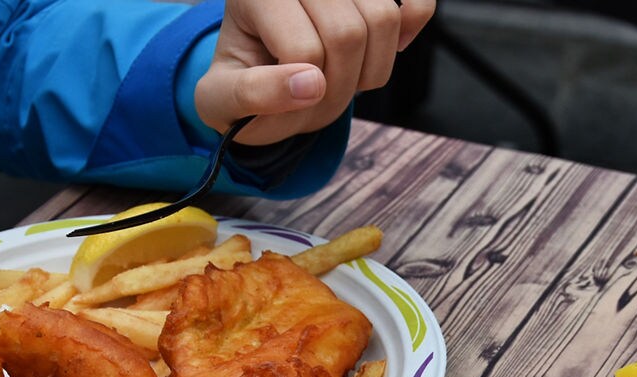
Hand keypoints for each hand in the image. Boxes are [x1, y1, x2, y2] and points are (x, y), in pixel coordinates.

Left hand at [195, 0, 435, 144]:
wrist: (259, 73)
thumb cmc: (240, 86)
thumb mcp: (222, 100)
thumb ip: (251, 95)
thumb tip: (311, 84)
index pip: (305, 49)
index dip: (302, 96)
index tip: (282, 106)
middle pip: (349, 33)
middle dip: (339, 86)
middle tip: (314, 100)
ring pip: (383, 19)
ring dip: (369, 72)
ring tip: (339, 80)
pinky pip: (414, 2)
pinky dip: (413, 24)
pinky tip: (391, 48)